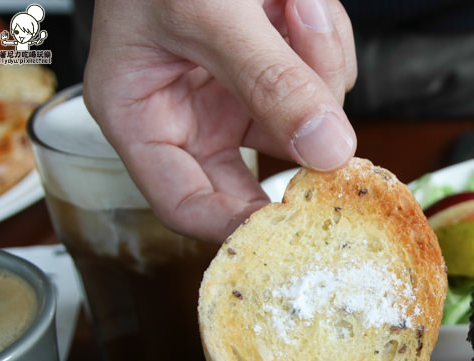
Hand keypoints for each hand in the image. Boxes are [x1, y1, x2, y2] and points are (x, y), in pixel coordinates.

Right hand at [84, 0, 356, 242]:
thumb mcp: (209, 11)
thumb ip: (269, 80)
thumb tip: (330, 150)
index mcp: (142, 116)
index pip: (186, 204)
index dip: (238, 225)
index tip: (292, 221)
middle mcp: (190, 116)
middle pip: (258, 172)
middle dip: (298, 133)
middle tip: (331, 129)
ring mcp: (236, 95)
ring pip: (304, 123)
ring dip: (315, 64)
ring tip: (291, 1)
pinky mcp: (275, 72)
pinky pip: (322, 82)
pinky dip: (324, 41)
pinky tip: (299, 2)